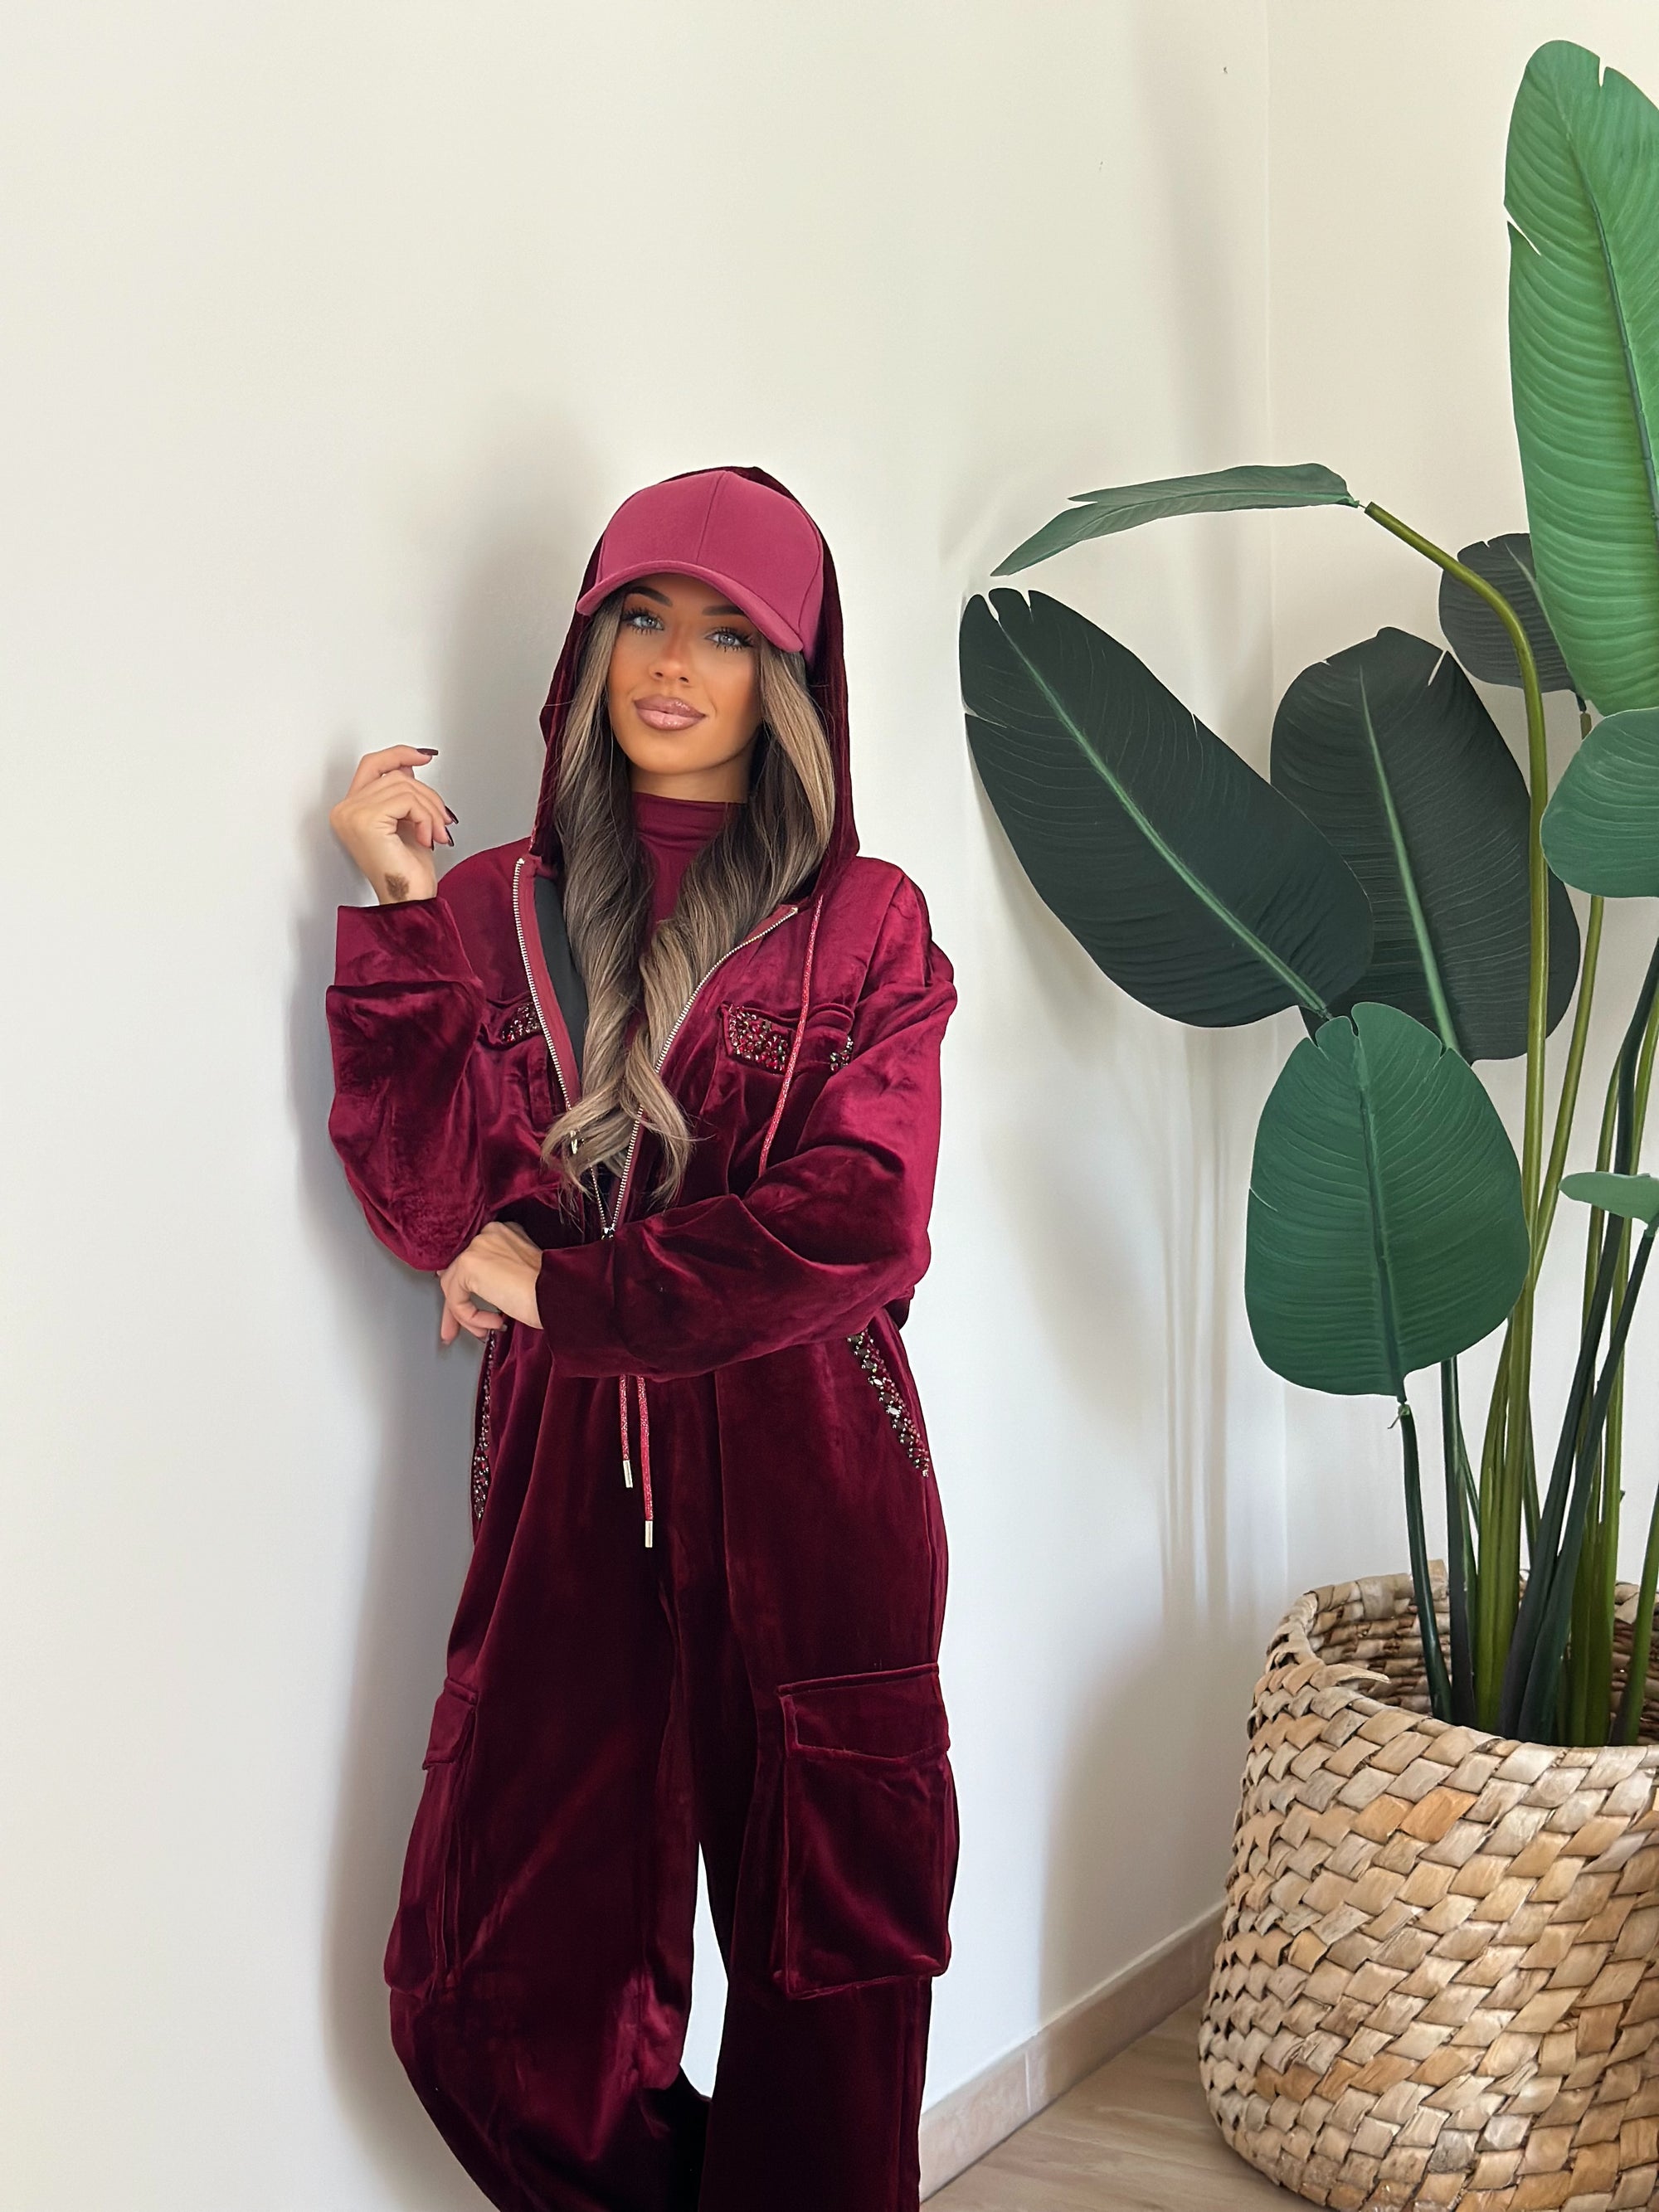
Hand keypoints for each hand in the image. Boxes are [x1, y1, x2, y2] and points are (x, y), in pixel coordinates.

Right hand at [329, 745, 456, 904]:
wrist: (409, 899)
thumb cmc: (408, 870)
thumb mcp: (407, 821)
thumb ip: (401, 792)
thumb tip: (409, 764)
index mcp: (350, 810)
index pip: (372, 765)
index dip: (398, 754)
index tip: (423, 756)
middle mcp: (345, 810)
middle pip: (395, 775)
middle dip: (427, 796)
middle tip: (441, 821)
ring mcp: (352, 814)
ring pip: (404, 786)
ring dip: (430, 810)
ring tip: (436, 834)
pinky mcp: (367, 820)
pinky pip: (407, 800)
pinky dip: (425, 817)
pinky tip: (427, 839)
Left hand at [439, 1221, 543, 1343]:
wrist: (558, 1294)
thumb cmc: (549, 1292)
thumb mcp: (518, 1277)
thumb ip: (494, 1276)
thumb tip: (466, 1292)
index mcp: (501, 1233)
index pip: (472, 1261)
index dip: (468, 1289)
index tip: (467, 1309)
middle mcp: (487, 1234)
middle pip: (458, 1273)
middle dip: (458, 1307)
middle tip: (455, 1330)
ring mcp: (476, 1246)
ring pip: (453, 1287)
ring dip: (467, 1317)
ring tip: (485, 1330)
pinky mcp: (468, 1264)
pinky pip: (456, 1299)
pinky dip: (471, 1318)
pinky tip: (494, 1322)